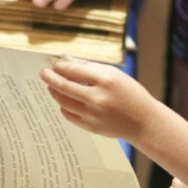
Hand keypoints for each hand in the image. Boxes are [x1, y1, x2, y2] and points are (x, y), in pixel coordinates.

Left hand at [40, 55, 160, 143]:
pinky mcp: (90, 127)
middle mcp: (98, 98)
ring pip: (63, 101)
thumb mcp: (114, 74)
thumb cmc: (130, 94)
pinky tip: (65, 100)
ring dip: (54, 92)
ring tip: (52, 86)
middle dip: (50, 78)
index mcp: (106, 80)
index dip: (60, 66)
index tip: (55, 65)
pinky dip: (64, 106)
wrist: (144, 122)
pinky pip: (68, 115)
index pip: (73, 70)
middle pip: (63, 86)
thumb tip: (66, 59)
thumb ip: (89, 67)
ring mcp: (93, 115)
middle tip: (43, 73)